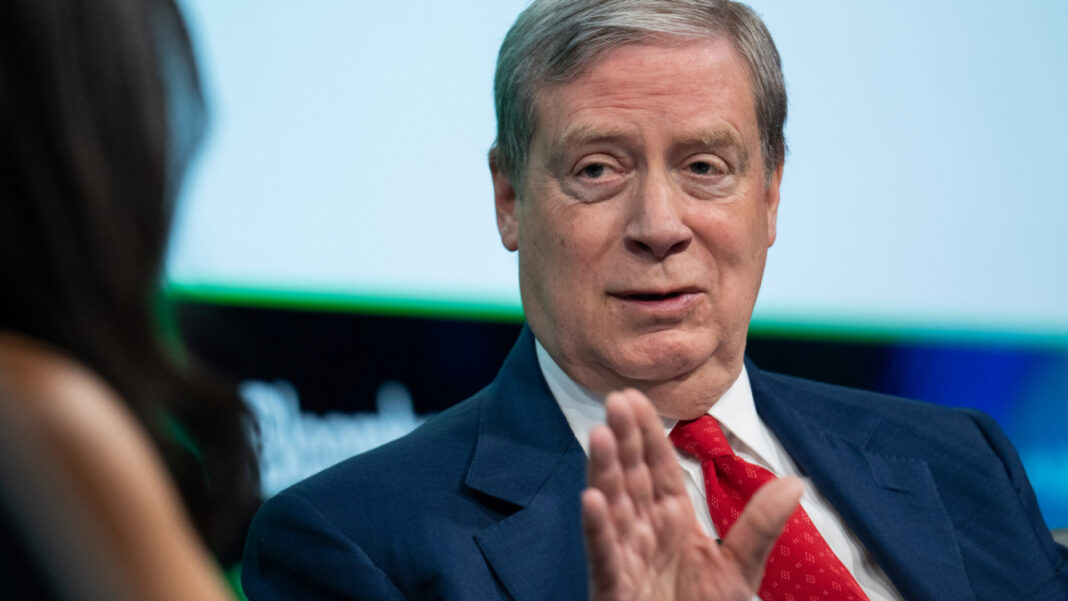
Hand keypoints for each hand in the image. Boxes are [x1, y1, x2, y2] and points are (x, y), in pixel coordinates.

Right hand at [581, 389, 802, 600]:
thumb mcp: (738, 569)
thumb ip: (760, 525)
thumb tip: (795, 481)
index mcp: (672, 521)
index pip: (658, 469)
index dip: (648, 435)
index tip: (637, 398)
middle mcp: (645, 532)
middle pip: (632, 478)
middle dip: (624, 440)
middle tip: (616, 399)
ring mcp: (626, 558)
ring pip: (613, 507)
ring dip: (604, 471)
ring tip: (600, 435)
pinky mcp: (613, 588)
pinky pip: (605, 555)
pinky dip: (598, 528)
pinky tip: (592, 500)